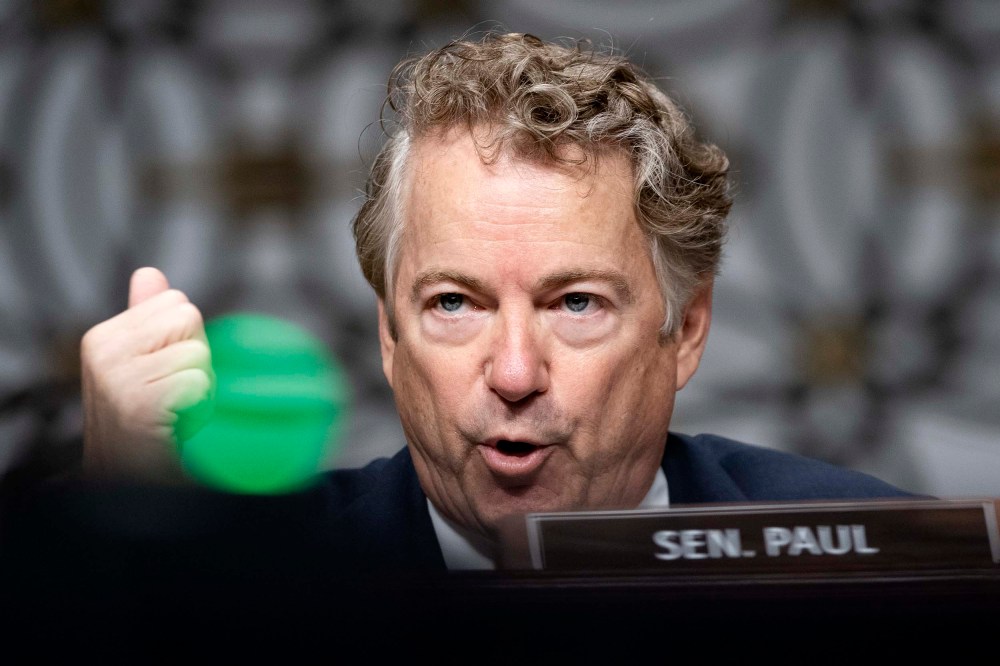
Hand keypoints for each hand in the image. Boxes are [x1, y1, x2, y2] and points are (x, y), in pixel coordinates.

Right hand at [81, 267, 213, 481]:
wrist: (132, 485)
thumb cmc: (150, 426)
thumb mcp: (145, 365)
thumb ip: (148, 318)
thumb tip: (150, 273)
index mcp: (104, 336)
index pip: (177, 302)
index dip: (185, 342)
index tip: (165, 377)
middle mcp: (102, 351)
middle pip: (188, 317)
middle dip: (196, 358)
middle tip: (173, 397)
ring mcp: (117, 377)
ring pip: (197, 352)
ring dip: (199, 386)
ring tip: (174, 413)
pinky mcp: (138, 402)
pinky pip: (198, 382)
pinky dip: (199, 408)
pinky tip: (176, 427)